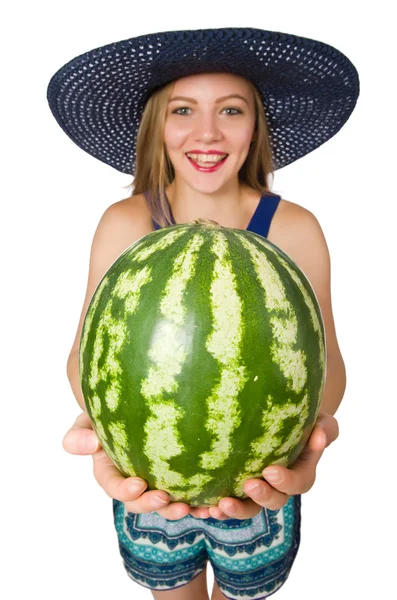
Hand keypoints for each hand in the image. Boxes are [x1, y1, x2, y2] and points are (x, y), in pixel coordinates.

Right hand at [63, 412, 200, 519]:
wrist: (130, 406)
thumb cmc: (105, 414)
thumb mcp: (86, 421)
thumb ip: (80, 434)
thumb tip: (91, 443)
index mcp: (109, 471)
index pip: (113, 485)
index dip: (124, 490)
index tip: (138, 485)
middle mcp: (131, 481)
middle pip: (139, 502)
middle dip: (152, 505)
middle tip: (166, 499)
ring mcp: (154, 481)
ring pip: (164, 504)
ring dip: (176, 509)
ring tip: (192, 508)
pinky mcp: (175, 479)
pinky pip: (185, 494)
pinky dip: (197, 502)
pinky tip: (210, 504)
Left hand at [206, 412, 338, 519]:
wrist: (282, 417)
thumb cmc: (304, 417)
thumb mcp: (321, 420)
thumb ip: (326, 428)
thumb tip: (320, 433)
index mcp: (301, 472)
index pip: (298, 482)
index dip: (286, 481)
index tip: (270, 471)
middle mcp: (279, 486)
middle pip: (273, 501)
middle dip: (261, 497)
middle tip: (248, 486)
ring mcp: (257, 488)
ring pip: (248, 508)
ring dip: (234, 510)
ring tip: (217, 506)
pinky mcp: (236, 487)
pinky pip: (226, 502)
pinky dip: (213, 507)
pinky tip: (198, 506)